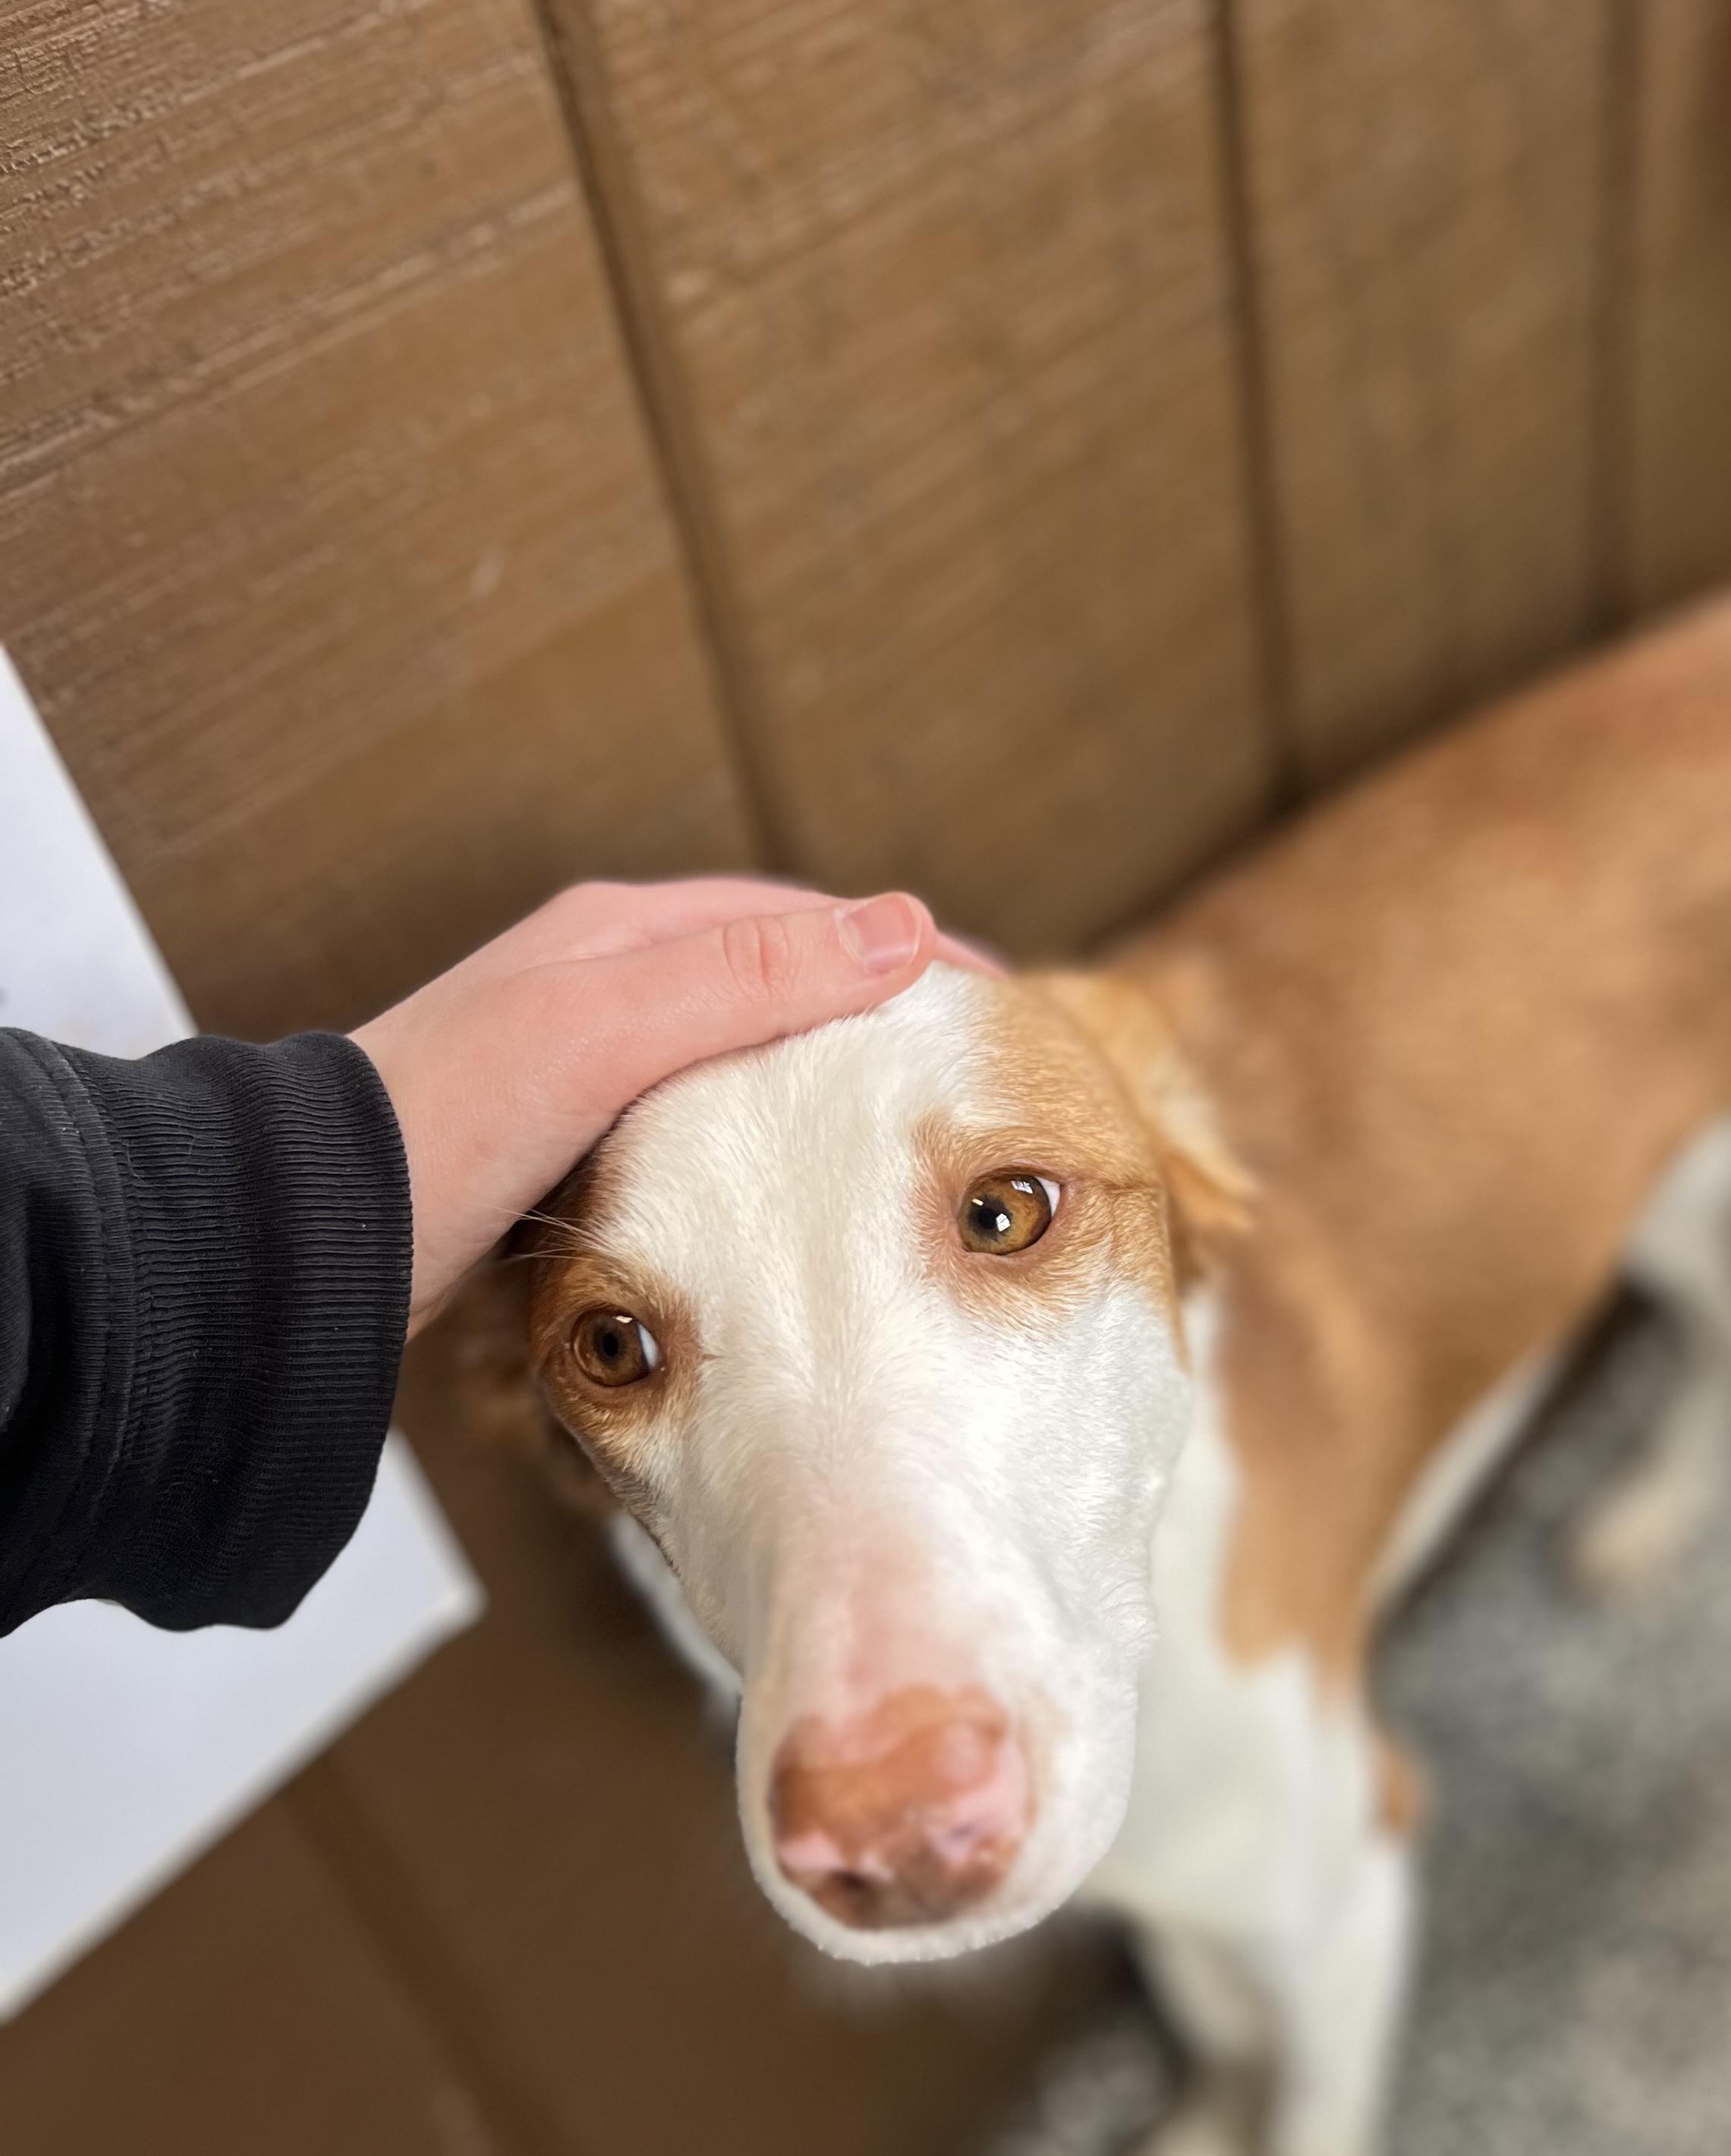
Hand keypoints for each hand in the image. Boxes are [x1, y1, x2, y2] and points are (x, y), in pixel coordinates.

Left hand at [353, 878, 981, 1334]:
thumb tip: (902, 929)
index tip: (996, 1001)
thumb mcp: (605, 1030)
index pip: (799, 920)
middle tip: (972, 1077)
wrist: (309, 1235)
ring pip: (738, 1064)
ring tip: (907, 1140)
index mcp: (617, 937)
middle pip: (775, 986)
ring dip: (820, 1089)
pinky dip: (763, 1149)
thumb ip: (747, 978)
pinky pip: (698, 1131)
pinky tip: (794, 1201)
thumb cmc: (441, 1124)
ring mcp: (580, 1072)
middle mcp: (601, 990)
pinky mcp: (565, 1152)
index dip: (902, 951)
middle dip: (875, 1018)